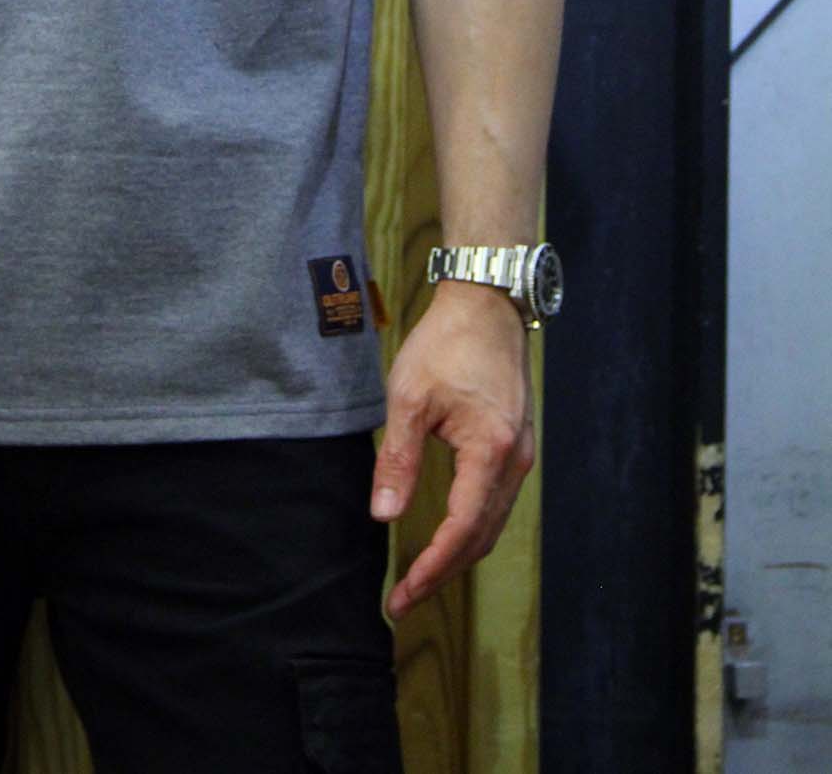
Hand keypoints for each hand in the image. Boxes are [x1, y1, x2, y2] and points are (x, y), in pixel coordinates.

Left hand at [369, 282, 534, 619]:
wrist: (486, 304)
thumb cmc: (446, 343)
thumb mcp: (409, 397)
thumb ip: (398, 459)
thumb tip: (384, 515)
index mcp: (490, 451)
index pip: (462, 530)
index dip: (433, 568)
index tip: (404, 595)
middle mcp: (514, 461)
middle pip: (481, 537)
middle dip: (442, 572)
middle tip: (405, 599)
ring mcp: (519, 454)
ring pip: (492, 524)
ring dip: (458, 555)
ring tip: (420, 577)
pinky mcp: (514, 445)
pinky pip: (496, 502)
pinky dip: (472, 529)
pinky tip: (447, 535)